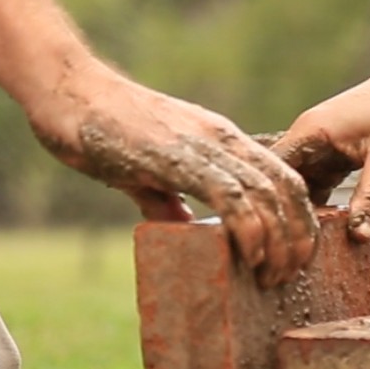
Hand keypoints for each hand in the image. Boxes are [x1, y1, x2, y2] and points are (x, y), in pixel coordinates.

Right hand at [27, 61, 316, 286]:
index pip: (284, 178)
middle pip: (286, 188)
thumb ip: (167, 197)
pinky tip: (251, 254)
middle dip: (298, 237)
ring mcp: (202, 146)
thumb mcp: (147, 168)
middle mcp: (222, 140)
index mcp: (222, 141)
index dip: (300, 219)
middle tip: (290, 275)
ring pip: (266, 194)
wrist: (69, 93)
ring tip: (273, 275)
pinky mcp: (178, 157)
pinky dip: (249, 228)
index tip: (297, 256)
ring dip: (278, 240)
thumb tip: (180, 225)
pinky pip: (230, 195)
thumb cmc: (103, 130)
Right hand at [271, 64, 369, 240]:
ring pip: (300, 184)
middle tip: (294, 249)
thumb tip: (358, 236)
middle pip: (284, 181)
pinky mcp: (333, 152)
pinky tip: (326, 227)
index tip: (281, 234)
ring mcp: (319, 145)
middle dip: (288, 212)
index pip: (274, 171)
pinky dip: (320, 203)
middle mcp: (308, 137)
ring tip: (307, 244)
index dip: (273, 202)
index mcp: (310, 132)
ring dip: (304, 210)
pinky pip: (318, 182)